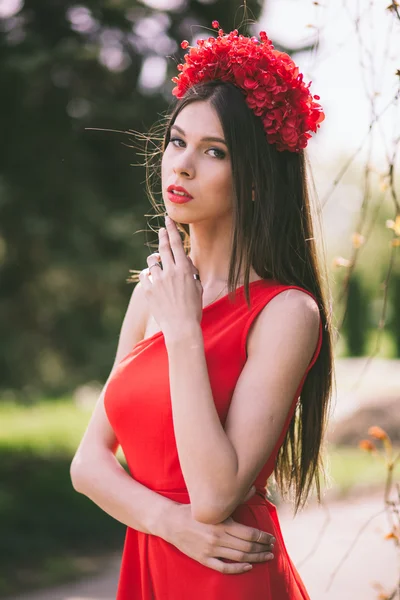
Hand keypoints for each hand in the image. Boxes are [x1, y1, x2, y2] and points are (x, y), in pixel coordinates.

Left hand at [139, 217, 202, 341]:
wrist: (181, 327)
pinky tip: (151, 277)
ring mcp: (158, 280)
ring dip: (154, 259)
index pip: (177, 244)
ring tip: (157, 262)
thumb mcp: (198, 289)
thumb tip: (185, 262)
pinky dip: (148, 274)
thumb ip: (191, 273)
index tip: (168, 220)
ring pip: (152, 261)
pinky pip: (145, 275)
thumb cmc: (193, 310)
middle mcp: (171, 272)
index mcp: (185, 270)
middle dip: (162, 235)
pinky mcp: (148, 290)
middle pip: (164, 248)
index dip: (172, 230)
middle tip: (161, 229)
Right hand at [163, 486, 275, 574]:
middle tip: (272, 548)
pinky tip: (248, 567)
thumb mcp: (213, 502)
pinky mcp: (204, 559)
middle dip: (262, 548)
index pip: (249, 533)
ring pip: (239, 558)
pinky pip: (224, 568)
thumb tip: (253, 488)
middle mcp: (217, 538)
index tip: (271, 538)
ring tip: (266, 557)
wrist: (171, 522)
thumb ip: (235, 498)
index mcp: (221, 523)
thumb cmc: (194, 510)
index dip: (263, 537)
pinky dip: (238, 569)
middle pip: (247, 547)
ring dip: (255, 558)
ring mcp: (210, 550)